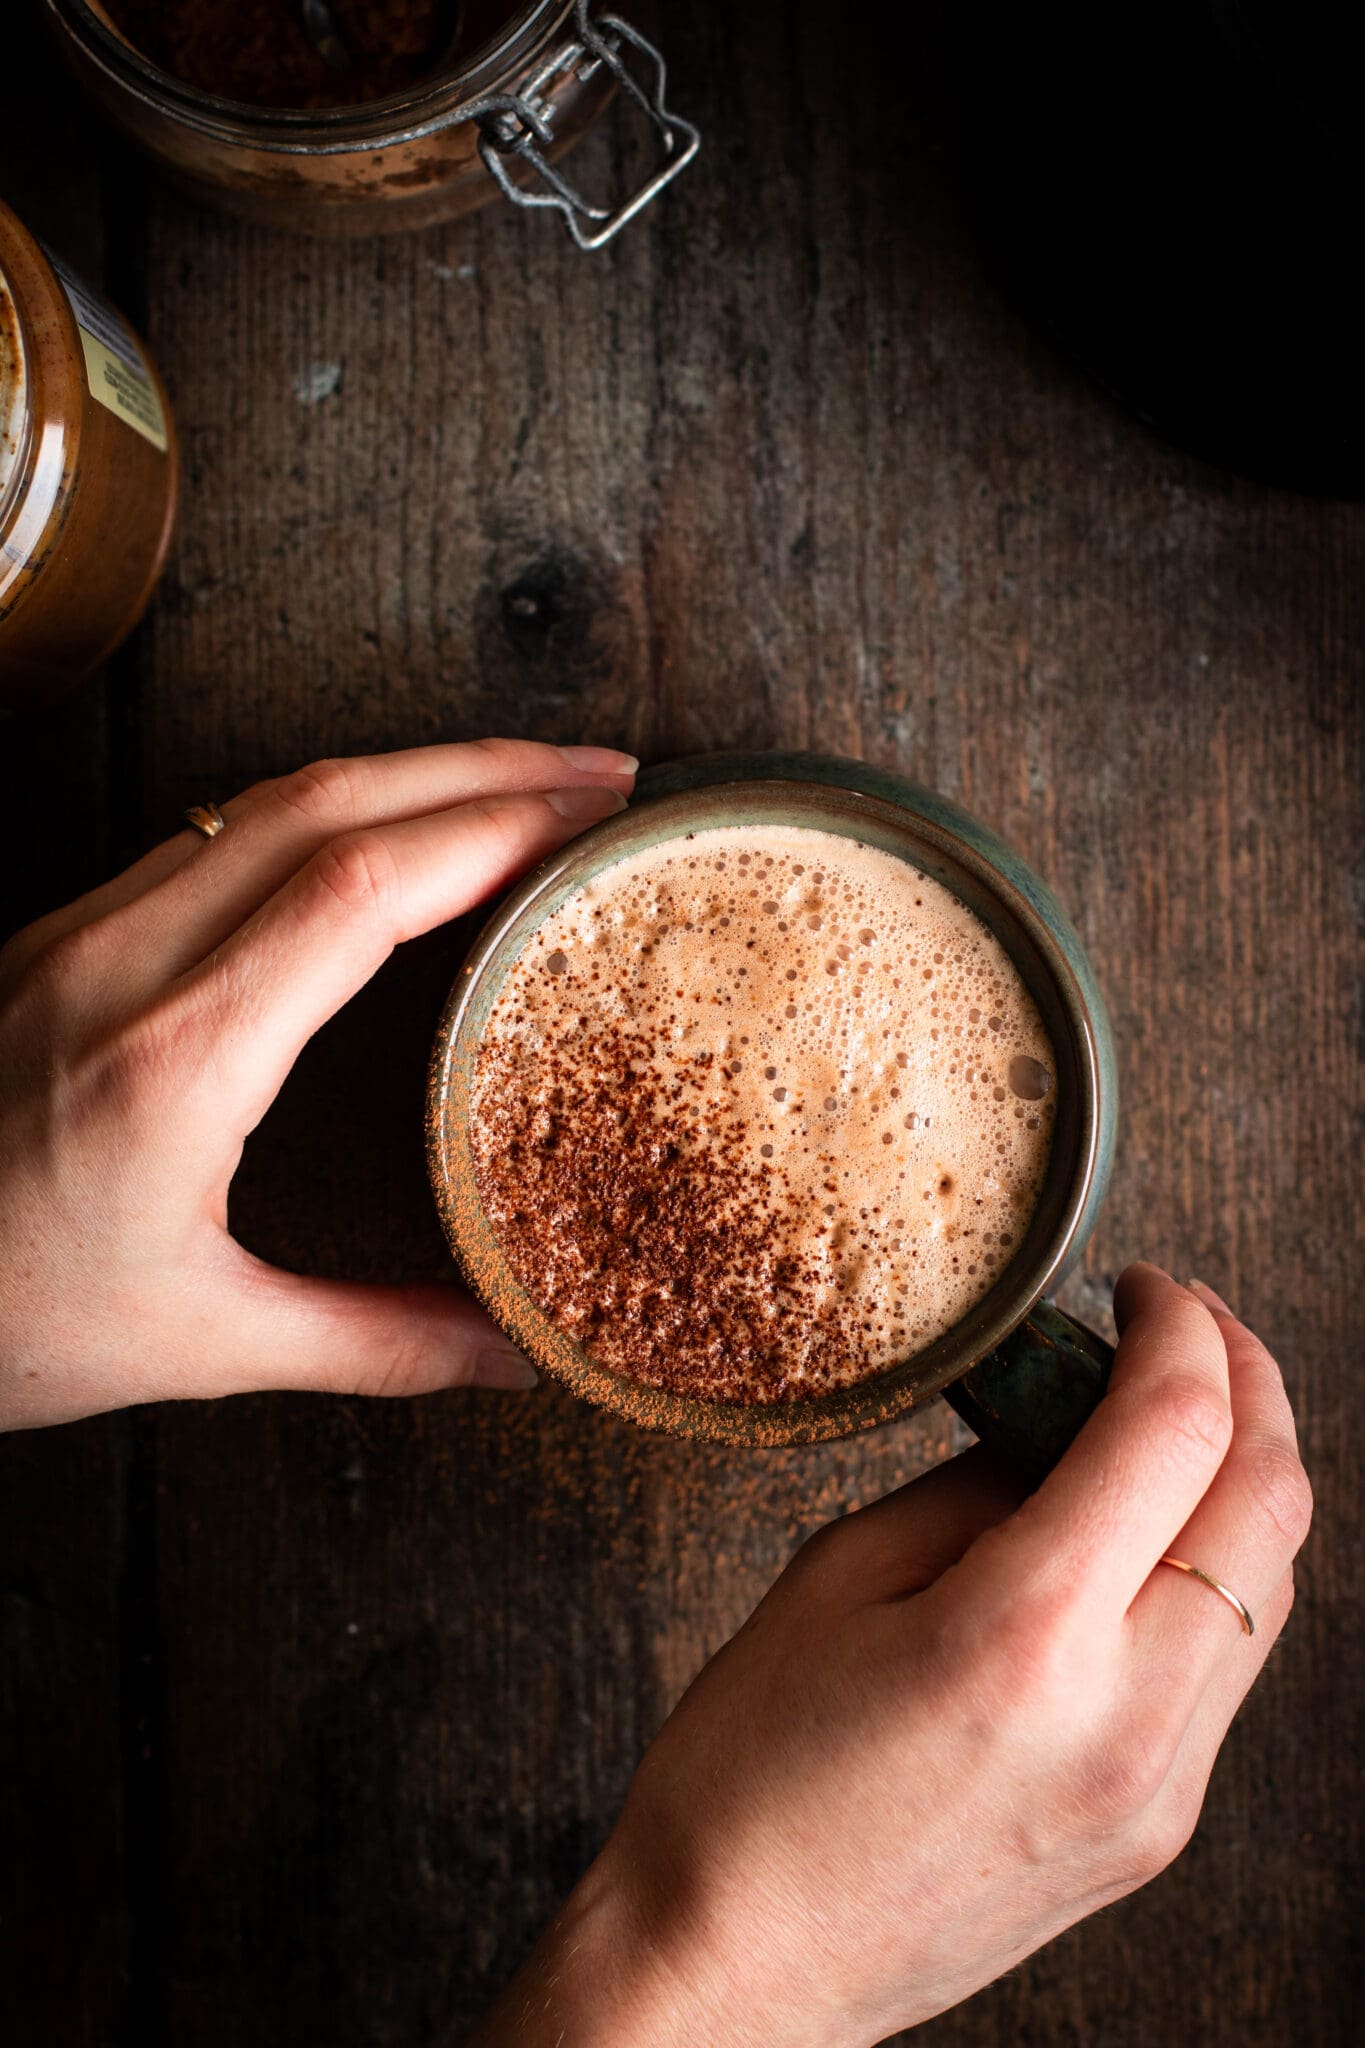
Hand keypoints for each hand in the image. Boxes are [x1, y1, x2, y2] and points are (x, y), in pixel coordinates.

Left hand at [0, 739, 636, 1430]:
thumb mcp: (198, 1342)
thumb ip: (373, 1342)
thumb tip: (514, 1352)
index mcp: (175, 1057)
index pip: (360, 887)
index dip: (490, 830)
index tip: (590, 817)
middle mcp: (123, 963)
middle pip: (326, 800)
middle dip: (479, 767)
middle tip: (599, 772)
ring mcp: (80, 933)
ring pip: (265, 797)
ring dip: (404, 772)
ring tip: (514, 784)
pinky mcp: (58, 936)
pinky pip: (214, 831)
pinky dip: (328, 806)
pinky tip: (382, 830)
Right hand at [474, 1267, 1310, 2047]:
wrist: (736, 1969)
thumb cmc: (748, 1776)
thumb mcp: (837, 1578)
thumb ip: (975, 1487)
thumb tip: (1063, 1421)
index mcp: (1026, 1636)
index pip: (1176, 1431)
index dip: (1181, 1327)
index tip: (1147, 1286)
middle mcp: (1127, 1718)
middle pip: (1270, 1502)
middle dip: (1251, 1379)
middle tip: (1188, 1322)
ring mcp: (1159, 1789)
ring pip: (1274, 1585)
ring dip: (1245, 1475)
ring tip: (1169, 1415)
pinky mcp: (1157, 1829)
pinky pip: (1230, 1666)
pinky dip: (1214, 1567)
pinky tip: (1149, 1531)